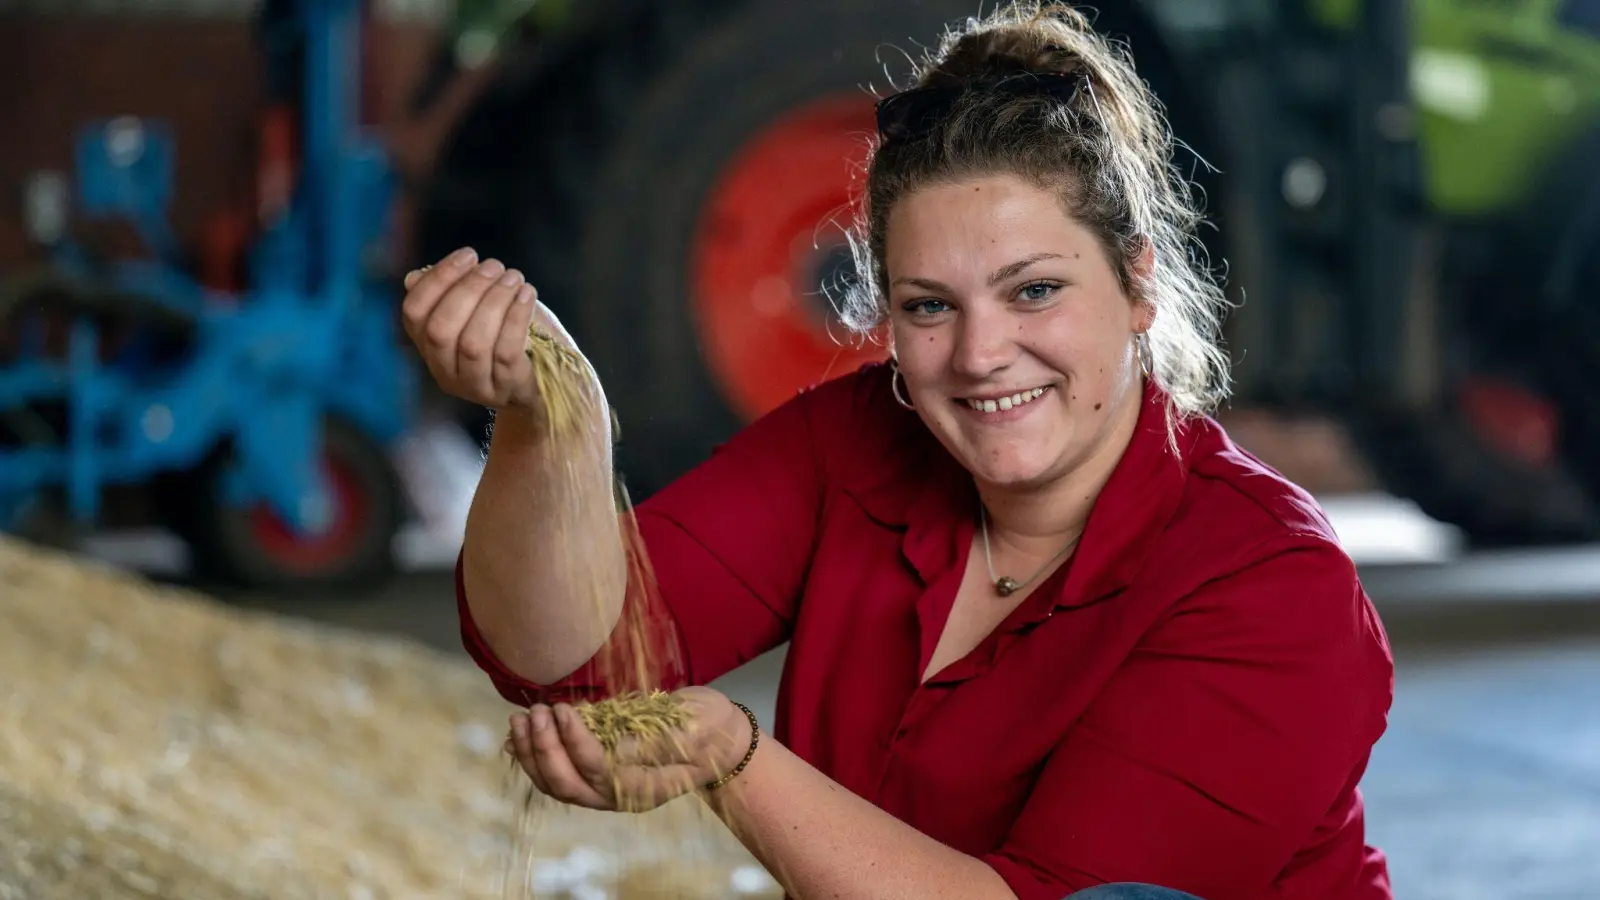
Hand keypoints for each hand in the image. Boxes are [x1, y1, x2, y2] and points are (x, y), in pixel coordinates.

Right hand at [399, 247, 591, 414]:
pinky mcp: (506, 389)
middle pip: (441, 329)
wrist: (549, 379)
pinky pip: (505, 353)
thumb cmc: (509, 335)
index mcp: (429, 347)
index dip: (438, 278)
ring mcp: (475, 386)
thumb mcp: (477, 311)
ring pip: (473, 342)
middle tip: (495, 266)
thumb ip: (449, 294)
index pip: (414, 312)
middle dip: (468, 289)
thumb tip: (416, 277)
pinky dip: (515, 318)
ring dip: (494, 301)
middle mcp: (445, 371)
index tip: (468, 255)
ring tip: (514, 278)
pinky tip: (527, 295)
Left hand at [507, 687, 754, 812]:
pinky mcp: (595, 775)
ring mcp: (604, 789)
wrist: (718, 739)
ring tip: (519, 719)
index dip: (574, 742)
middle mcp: (618, 795)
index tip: (563, 709)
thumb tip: (615, 746)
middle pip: (567, 785)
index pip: (597, 770)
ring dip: (532, 753)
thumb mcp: (692, 727)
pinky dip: (534, 756)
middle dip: (545, 749)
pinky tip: (520, 734)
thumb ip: (654, 740)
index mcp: (644, 787)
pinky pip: (557, 775)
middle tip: (537, 711)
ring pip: (555, 784)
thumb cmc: (710, 728)